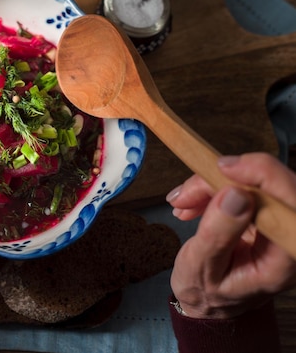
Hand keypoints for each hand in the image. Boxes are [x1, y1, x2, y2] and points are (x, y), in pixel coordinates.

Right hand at [167, 153, 295, 318]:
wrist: (211, 301)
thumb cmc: (208, 291)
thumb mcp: (202, 267)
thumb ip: (218, 234)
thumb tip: (235, 194)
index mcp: (286, 258)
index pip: (292, 203)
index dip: (263, 175)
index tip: (224, 167)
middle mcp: (290, 237)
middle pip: (273, 186)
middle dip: (225, 179)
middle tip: (188, 193)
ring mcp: (281, 224)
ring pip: (256, 181)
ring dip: (214, 184)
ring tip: (184, 202)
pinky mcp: (267, 212)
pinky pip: (245, 185)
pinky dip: (215, 187)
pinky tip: (193, 202)